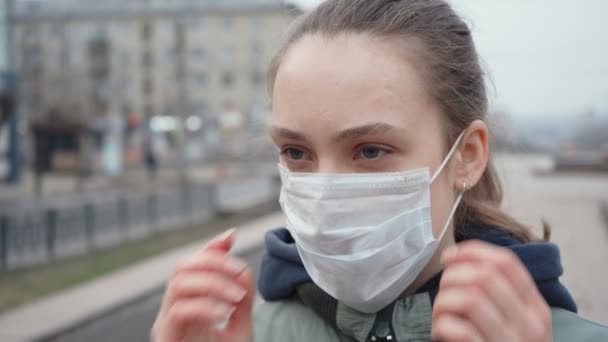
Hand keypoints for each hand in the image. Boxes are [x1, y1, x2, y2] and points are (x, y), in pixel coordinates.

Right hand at [151, 229, 254, 341]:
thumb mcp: (240, 325)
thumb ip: (242, 298)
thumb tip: (243, 268)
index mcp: (189, 305)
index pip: (192, 265)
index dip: (210, 247)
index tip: (232, 237)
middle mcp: (173, 311)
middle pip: (181, 267)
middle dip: (213, 261)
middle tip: (241, 271)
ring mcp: (166, 325)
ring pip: (178, 284)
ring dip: (213, 283)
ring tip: (237, 296)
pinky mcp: (165, 338)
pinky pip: (177, 311)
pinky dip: (205, 306)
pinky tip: (225, 312)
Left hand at [432, 241, 551, 341]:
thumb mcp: (515, 323)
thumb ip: (500, 296)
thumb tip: (460, 258)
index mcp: (536, 309)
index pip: (507, 263)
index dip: (472, 252)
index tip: (449, 256)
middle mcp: (530, 325)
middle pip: (484, 276)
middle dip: (452, 277)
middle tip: (442, 291)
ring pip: (470, 299)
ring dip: (444, 302)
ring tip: (440, 315)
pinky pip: (459, 329)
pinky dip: (442, 325)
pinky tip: (440, 333)